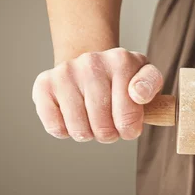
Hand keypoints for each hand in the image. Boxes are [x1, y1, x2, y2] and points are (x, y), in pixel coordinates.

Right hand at [32, 47, 163, 142]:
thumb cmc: (120, 81)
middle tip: (108, 123)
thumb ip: (150, 85)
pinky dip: (64, 131)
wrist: (88, 67)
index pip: (128, 116)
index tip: (128, 125)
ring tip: (90, 120)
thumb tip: (137, 94)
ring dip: (87, 133)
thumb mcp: (144, 78)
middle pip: (103, 127)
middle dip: (108, 134)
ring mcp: (65, 73)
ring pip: (79, 130)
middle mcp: (91, 62)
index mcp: (121, 61)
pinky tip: (70, 117)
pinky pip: (55, 127)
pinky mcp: (44, 85)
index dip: (129, 129)